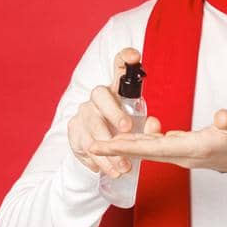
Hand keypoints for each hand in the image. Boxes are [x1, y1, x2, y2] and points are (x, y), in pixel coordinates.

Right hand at [68, 47, 142, 177]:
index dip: (125, 58)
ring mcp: (83, 113)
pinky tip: (107, 170)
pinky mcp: (73, 131)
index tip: (134, 56)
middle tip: (127, 130)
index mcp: (117, 89)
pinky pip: (82, 145)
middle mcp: (97, 97)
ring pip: (91, 126)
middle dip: (114, 113)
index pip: (119, 67)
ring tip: (124, 166)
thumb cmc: (124, 129)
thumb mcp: (140, 126)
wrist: (100, 146)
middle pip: (100, 96)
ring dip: (107, 148)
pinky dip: (96, 160)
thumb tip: (153, 125)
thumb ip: (148, 124)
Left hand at [88, 108, 226, 173]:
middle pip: (145, 152)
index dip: (128, 145)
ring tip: (103, 142)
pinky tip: (133, 135)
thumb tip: (222, 115)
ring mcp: (183, 153)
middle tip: (91, 146)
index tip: (105, 144)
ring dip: (125, 147)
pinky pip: (156, 148)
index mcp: (193, 147)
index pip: (154, 147)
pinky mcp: (184, 149)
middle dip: (117, 149)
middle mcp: (184, 154)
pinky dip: (140, 143)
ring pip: (148, 151)